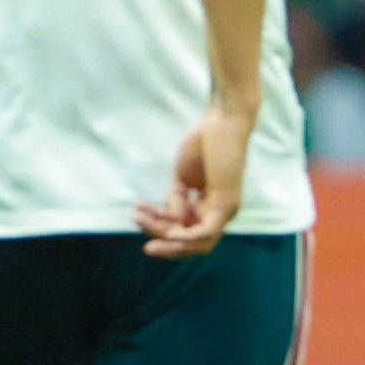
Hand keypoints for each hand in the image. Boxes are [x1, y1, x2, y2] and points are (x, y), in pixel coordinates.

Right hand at [137, 102, 253, 257]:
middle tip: (139, 229)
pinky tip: (168, 231)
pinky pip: (206, 233)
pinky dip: (186, 237)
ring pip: (197, 243)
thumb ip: (176, 201)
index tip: (138, 213)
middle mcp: (221, 214)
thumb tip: (174, 223)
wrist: (222, 121)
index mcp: (210, 207)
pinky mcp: (227, 204)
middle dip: (163, 240)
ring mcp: (227, 210)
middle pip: (191, 242)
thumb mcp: (183, 178)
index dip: (160, 227)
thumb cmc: (204, 143)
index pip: (185, 231)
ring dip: (169, 239)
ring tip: (142, 222)